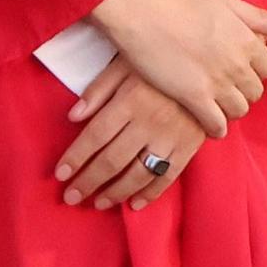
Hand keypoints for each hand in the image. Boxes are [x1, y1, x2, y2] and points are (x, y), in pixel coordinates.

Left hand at [54, 56, 204, 211]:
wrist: (207, 65)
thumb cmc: (156, 60)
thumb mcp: (124, 63)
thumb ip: (98, 89)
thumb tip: (72, 116)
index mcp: (129, 100)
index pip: (96, 135)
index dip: (76, 156)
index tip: (60, 174)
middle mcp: (148, 123)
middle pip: (113, 159)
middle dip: (89, 181)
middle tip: (71, 197)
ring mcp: (170, 138)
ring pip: (138, 174)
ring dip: (115, 192)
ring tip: (97, 204)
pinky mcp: (188, 148)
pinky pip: (168, 177)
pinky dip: (150, 194)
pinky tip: (133, 205)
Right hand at [89, 0, 266, 138]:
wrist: (140, 9)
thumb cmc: (178, 0)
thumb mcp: (224, 1)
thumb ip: (260, 16)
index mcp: (247, 40)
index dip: (253, 67)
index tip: (236, 64)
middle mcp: (238, 65)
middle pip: (255, 92)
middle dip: (242, 88)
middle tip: (223, 81)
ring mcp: (217, 83)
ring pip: (239, 110)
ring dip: (230, 107)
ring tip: (214, 99)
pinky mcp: (194, 98)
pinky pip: (218, 126)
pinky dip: (216, 128)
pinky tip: (208, 120)